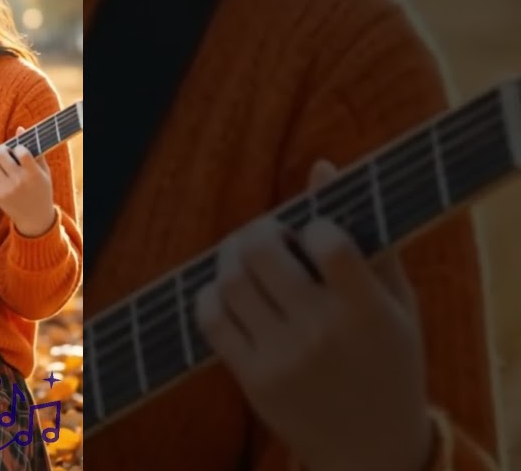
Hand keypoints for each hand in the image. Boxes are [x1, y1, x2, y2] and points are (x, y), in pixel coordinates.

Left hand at [0, 126, 55, 236]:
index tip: (18, 150)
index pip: (22, 152)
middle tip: (2, 150)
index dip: (17, 147)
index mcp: (34, 174)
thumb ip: (33, 150)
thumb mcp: (43, 172)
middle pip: (1, 156)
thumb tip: (20, 128)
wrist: (35, 218)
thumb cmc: (41, 190)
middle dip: (0, 149)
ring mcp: (8, 189)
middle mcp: (20, 181)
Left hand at [195, 160, 432, 470]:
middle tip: (263, 234)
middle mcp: (323, 334)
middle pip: (262, 253)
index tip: (314, 233)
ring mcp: (284, 358)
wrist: (373, 450)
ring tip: (243, 258)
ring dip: (229, 258)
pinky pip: (211, 320)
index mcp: (368, 312)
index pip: (328, 241)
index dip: (312, 224)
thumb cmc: (389, 363)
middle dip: (256, 231)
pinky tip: (228, 293)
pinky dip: (211, 295)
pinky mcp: (253, 378)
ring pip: (230, 282)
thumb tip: (322, 166)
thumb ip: (364, 237)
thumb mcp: (396, 306)